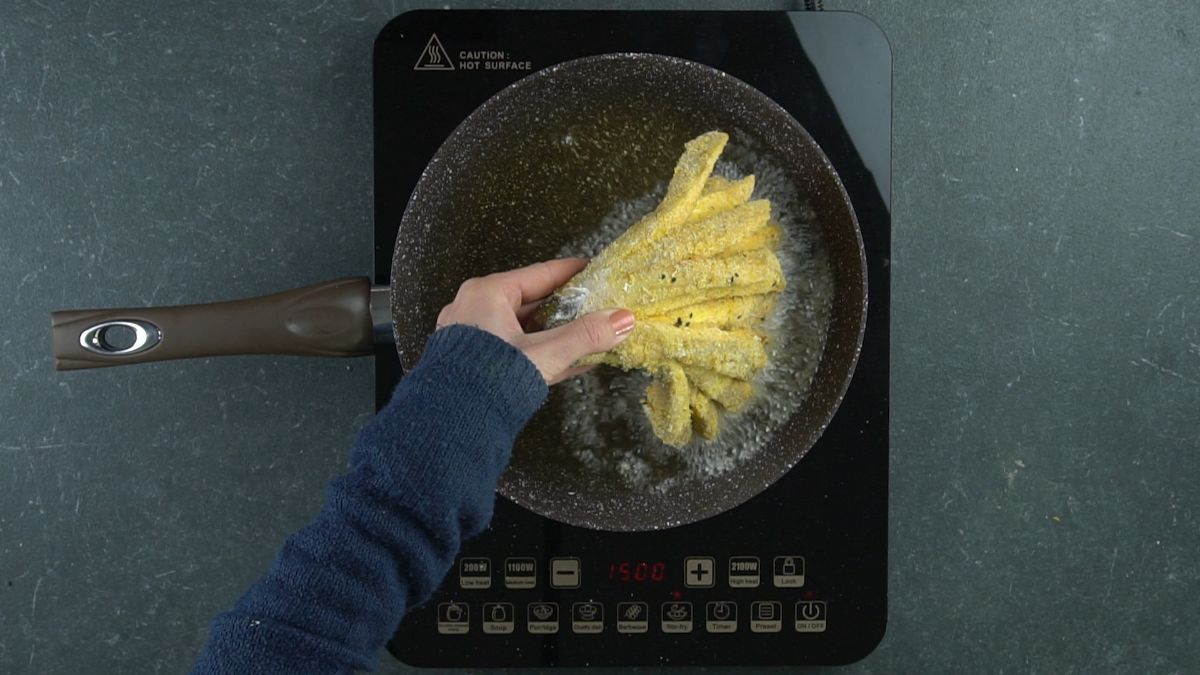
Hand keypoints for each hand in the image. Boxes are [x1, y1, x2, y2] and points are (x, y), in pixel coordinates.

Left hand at [436, 259, 634, 384]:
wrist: (451, 423)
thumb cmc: (489, 380)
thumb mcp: (545, 353)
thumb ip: (586, 336)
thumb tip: (622, 320)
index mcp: (487, 294)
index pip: (540, 274)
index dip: (571, 272)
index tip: (594, 269)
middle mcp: (475, 309)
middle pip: (532, 301)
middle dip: (566, 307)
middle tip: (596, 305)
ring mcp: (472, 336)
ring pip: (524, 328)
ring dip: (556, 333)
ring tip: (588, 335)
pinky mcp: (474, 362)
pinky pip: (515, 349)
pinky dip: (540, 351)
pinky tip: (569, 361)